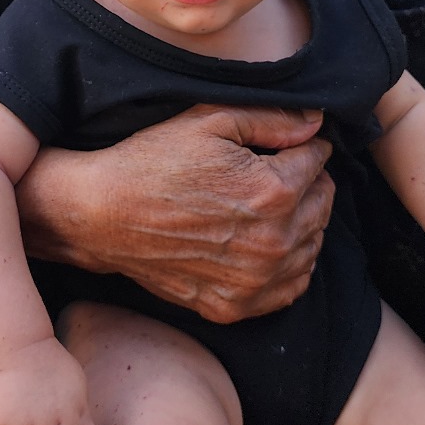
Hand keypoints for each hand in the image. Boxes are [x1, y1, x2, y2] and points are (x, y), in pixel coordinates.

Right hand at [17, 104, 332, 322]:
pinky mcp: (234, 306)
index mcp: (273, 192)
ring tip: (270, 205)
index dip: (304, 146)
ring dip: (302, 222)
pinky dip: (290, 265)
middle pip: (323, 204)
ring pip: (312, 246)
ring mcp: (254, 281)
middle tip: (279, 170)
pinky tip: (267, 244)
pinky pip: (290, 288)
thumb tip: (316, 122)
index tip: (286, 143)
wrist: (101, 215)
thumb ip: (272, 118)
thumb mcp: (209, 120)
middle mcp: (273, 242)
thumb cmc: (152, 161)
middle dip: (309, 182)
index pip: (318, 161)